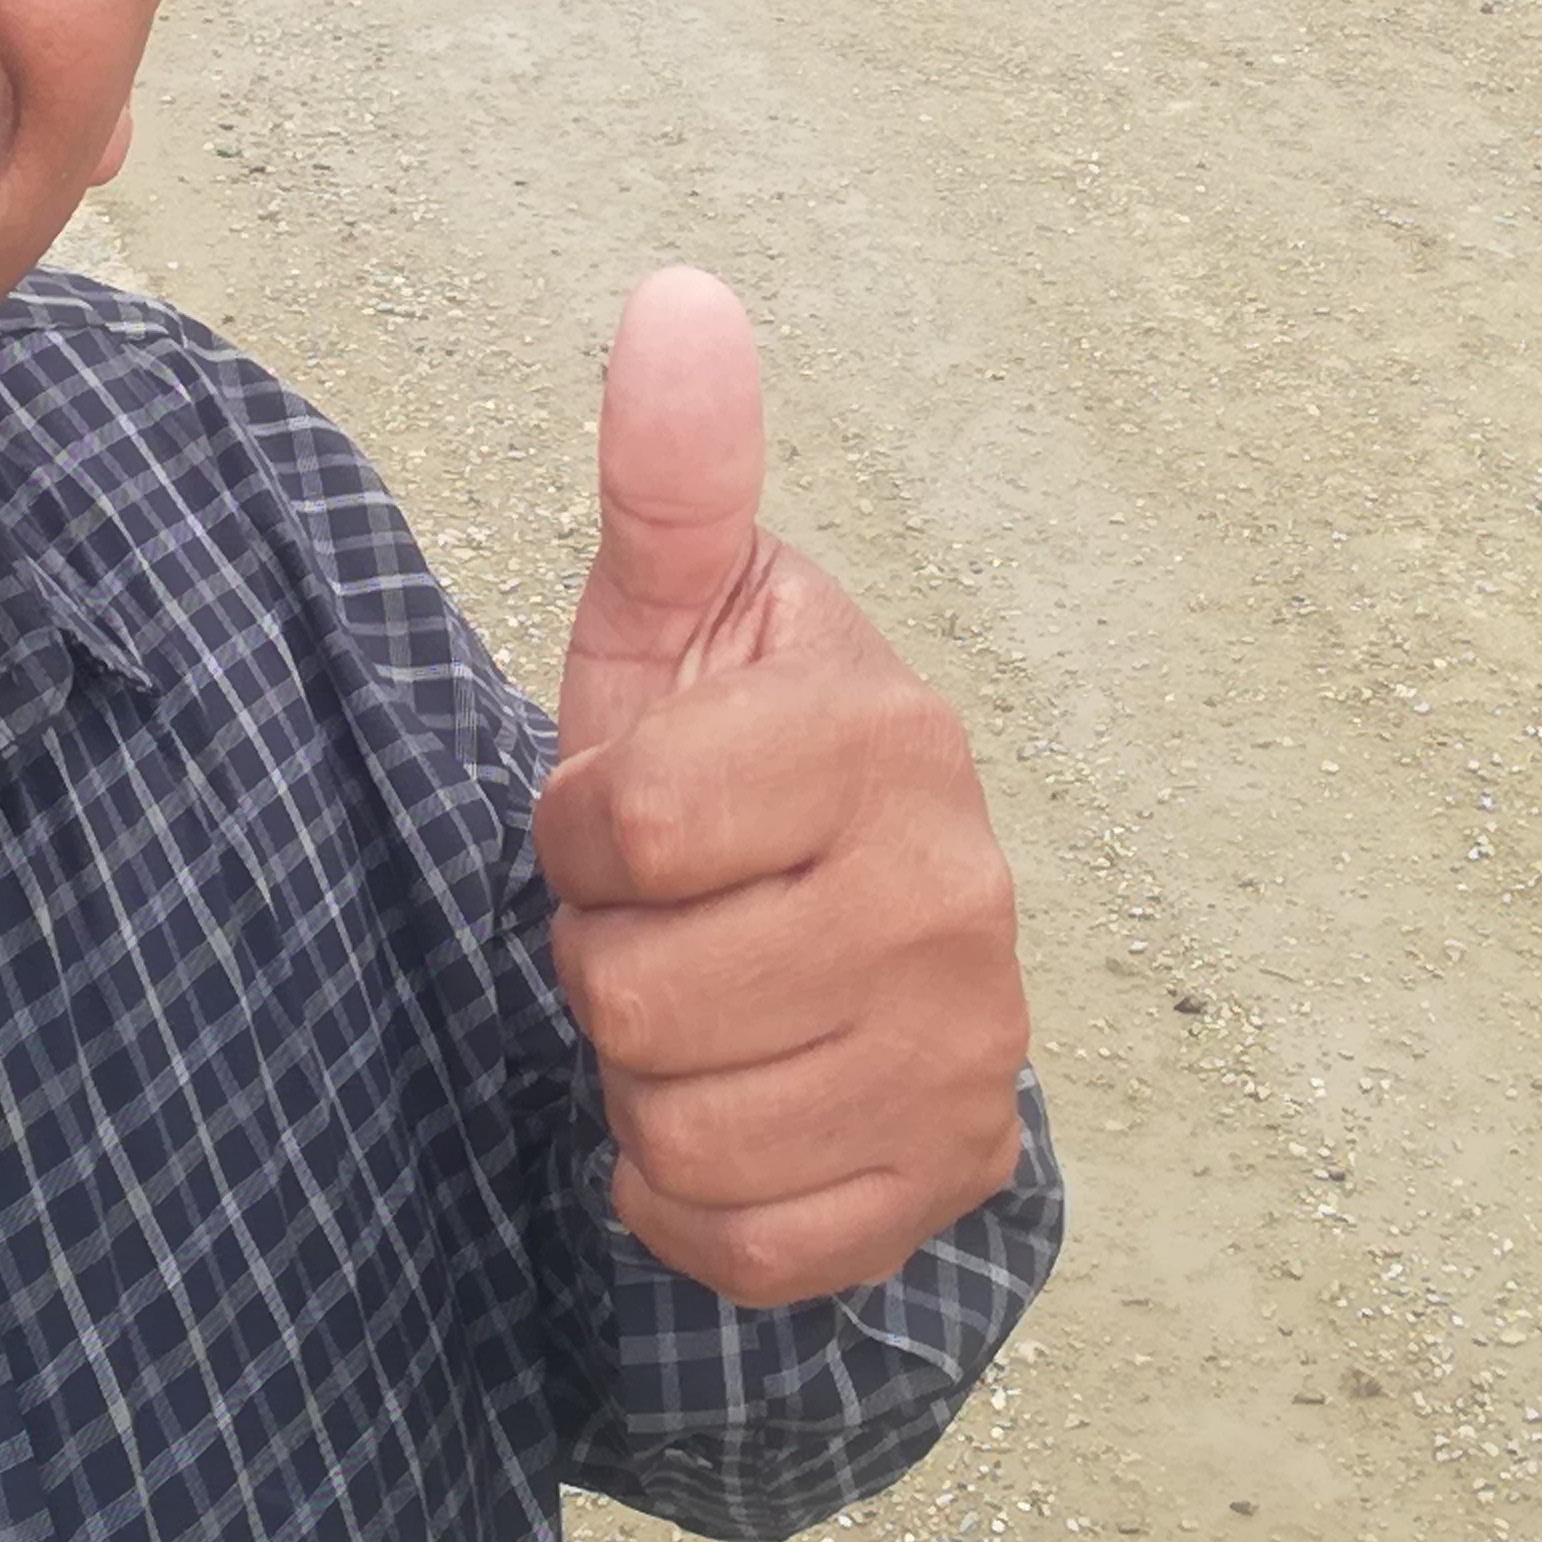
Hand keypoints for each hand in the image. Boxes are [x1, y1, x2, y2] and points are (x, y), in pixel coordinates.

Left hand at [532, 269, 1030, 1307]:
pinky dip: (691, 1198)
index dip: (576, 830)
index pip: (620, 824)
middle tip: (668, 921)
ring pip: (674, 1128)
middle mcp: (956, 895)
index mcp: (886, 736)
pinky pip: (738, 1243)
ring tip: (702, 1003)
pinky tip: (732, 1103)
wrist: (865, 948)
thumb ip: (673, 479)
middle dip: (607, 963)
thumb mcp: (687, 620)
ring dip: (641, 1083)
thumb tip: (676, 298)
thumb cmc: (741, 773)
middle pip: (633, 994)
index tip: (622, 816)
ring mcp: (965, 1050)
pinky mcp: (947, 1177)